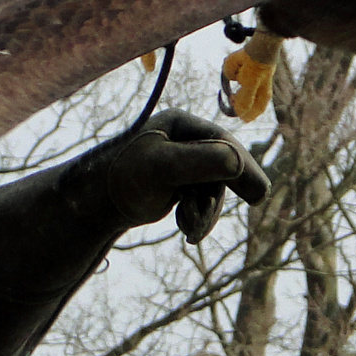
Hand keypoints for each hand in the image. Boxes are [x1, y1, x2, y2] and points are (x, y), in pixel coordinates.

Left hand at [83, 109, 268, 241]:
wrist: (95, 203)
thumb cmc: (125, 178)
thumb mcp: (162, 168)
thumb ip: (199, 162)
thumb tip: (237, 161)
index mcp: (180, 124)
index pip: (222, 141)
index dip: (243, 165)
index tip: (260, 190)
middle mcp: (184, 138)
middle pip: (224, 162)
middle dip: (228, 190)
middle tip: (258, 198)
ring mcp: (183, 161)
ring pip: (214, 186)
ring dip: (207, 211)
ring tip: (190, 230)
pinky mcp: (179, 182)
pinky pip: (203, 198)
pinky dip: (199, 216)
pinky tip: (187, 230)